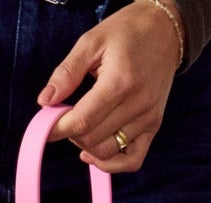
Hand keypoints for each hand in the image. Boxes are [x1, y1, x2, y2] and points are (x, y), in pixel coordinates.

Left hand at [38, 0, 182, 173]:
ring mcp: (148, 119)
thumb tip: (45, 101)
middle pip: (92, 139)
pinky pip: (132, 161)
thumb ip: (67, 72)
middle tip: (65, 115)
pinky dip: (111, 164)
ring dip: (87, 145)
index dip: (58, 128)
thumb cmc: (127, 32)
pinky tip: (95, 153)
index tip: (45, 126)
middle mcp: (138, 104)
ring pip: (108, 152)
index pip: (83, 120)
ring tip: (82, 125)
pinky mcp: (154, 126)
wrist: (165, 31)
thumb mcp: (92, 42)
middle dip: (71, 133)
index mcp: (120, 82)